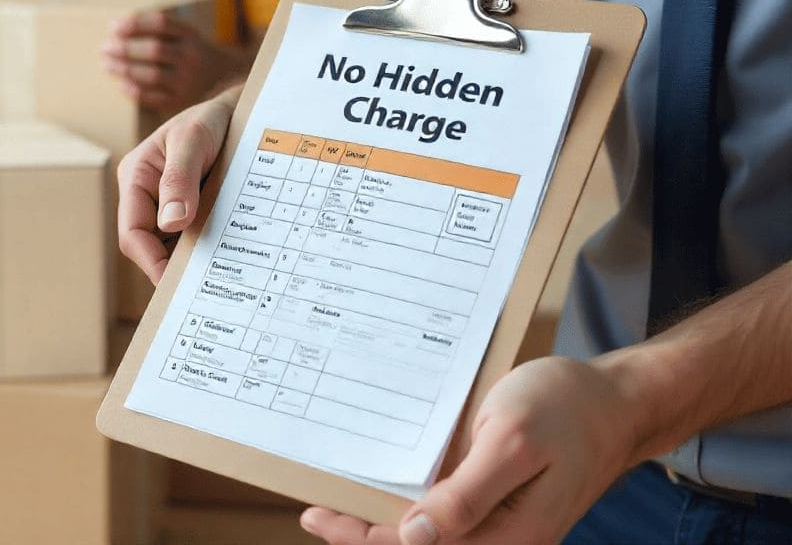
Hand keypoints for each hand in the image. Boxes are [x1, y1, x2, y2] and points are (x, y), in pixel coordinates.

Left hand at [101, 11, 233, 110]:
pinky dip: (135, 91)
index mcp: (191, 35)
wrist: (224, 77)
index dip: (134, 24)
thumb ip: (157, 28)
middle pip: (154, 49)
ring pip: (152, 74)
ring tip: (107, 65)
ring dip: (124, 69)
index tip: (112, 27)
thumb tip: (116, 28)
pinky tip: (122, 84)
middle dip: (125, 48)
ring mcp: (188, 80)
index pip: (160, 24)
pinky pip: (154, 97)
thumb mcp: (184, 33)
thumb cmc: (192, 51)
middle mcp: (191, 56)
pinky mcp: (182, 100)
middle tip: (104, 47)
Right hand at [116, 89, 237, 282]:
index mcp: (135, 178)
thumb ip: (179, 179)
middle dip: (173, 267)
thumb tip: (170, 223)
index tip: (179, 283)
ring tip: (219, 278)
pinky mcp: (189, 211)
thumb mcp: (193, 140)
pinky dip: (206, 250)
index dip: (152, 262)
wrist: (236, 111)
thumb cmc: (209, 118)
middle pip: (150, 246)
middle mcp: (146, 195)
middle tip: (204, 288)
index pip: (132, 233)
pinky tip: (226, 259)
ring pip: (171, 247)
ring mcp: (167, 205)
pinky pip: (191, 239)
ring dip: (192, 259)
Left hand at [300, 357, 639, 544]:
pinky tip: (385, 493)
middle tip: (315, 513)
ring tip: (338, 507)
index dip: (362, 536)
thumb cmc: (567, 410)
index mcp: (509, 535)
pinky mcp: (501, 508)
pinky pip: (448, 518)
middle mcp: (504, 540)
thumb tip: (416, 537)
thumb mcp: (510, 440)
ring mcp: (503, 526)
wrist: (617, 403)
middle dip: (364, 534)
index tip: (319, 514)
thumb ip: (466, 495)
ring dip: (384, 525)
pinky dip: (411, 510)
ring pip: (429, 537)